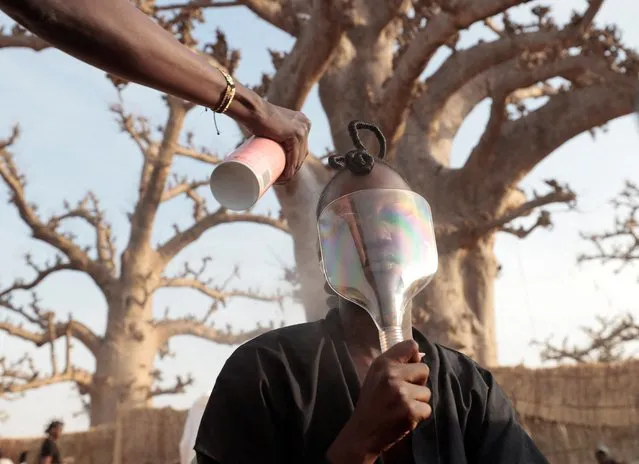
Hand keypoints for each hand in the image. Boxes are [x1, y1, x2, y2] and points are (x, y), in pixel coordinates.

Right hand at [245, 101, 310, 182]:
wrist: (252, 109)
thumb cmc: (256, 117)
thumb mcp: (271, 125)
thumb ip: (274, 132)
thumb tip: (267, 142)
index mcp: (303, 123)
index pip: (300, 149)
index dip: (292, 163)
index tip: (280, 172)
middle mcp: (305, 124)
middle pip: (301, 154)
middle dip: (291, 169)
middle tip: (277, 178)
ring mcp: (302, 129)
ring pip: (298, 158)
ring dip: (290, 172)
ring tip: (277, 180)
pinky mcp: (295, 134)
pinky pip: (294, 157)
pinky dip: (289, 169)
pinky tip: (284, 177)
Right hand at [327, 340, 430, 462]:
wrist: (363, 432)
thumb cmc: (372, 403)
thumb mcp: (376, 376)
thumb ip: (395, 364)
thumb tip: (420, 355)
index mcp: (383, 363)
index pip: (410, 346)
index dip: (414, 358)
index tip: (409, 368)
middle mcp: (391, 375)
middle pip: (424, 370)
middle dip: (418, 382)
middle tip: (403, 393)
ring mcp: (402, 393)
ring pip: (427, 392)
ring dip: (418, 401)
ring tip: (401, 407)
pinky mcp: (410, 410)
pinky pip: (427, 409)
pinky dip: (419, 415)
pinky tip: (404, 417)